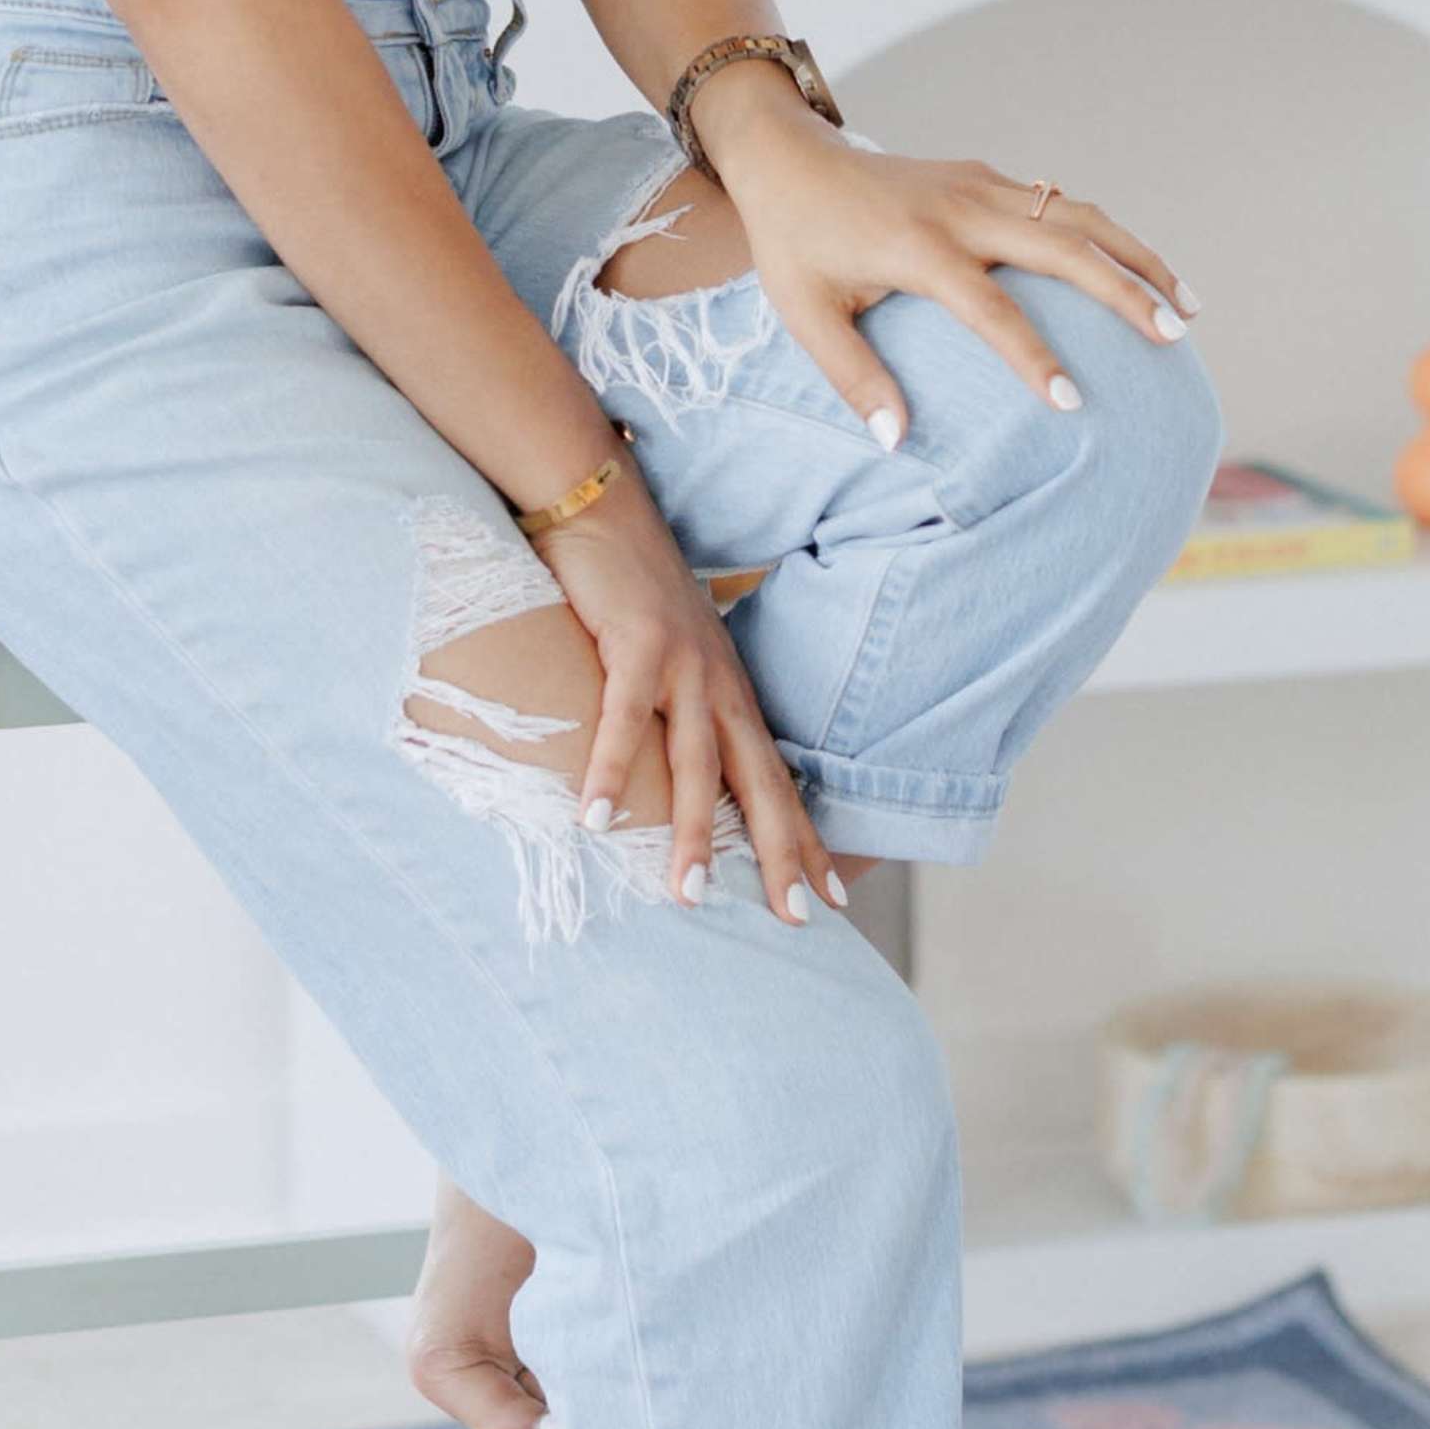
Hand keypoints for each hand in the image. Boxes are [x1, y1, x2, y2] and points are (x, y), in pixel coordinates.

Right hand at [534, 447, 841, 929]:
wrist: (604, 508)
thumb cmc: (632, 590)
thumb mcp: (669, 659)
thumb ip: (677, 710)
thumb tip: (669, 771)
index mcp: (731, 694)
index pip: (778, 779)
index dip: (805, 838)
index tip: (832, 897)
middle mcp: (721, 685)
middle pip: (761, 783)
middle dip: (782, 854)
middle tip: (798, 920)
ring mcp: (685, 665)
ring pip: (699, 764)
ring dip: (695, 833)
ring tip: (689, 896)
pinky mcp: (638, 645)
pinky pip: (625, 721)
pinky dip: (613, 772)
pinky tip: (597, 819)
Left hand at [703, 90, 1194, 450]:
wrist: (788, 156)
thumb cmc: (794, 243)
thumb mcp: (805, 315)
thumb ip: (853, 378)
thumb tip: (896, 443)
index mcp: (919, 248)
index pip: (993, 310)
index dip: (1034, 358)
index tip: (1073, 404)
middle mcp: (963, 210)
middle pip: (1065, 247)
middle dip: (1126, 291)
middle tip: (1174, 336)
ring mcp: (981, 186)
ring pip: (1079, 215)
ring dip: (1137, 255)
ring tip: (1187, 304)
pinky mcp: (986, 178)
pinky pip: (1062, 205)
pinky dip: (1107, 237)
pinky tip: (1136, 273)